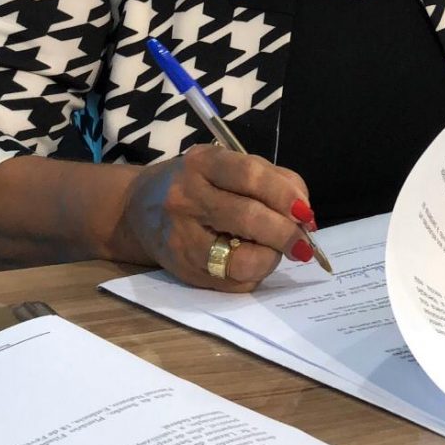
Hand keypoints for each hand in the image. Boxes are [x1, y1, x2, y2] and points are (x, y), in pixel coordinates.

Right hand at [120, 144, 316, 291]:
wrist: (138, 209)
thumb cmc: (197, 183)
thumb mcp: (227, 165)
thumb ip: (270, 179)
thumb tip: (305, 215)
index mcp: (202, 162)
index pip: (250, 176)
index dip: (284, 195)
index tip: (305, 212)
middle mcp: (186, 197)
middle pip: (248, 217)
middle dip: (285, 233)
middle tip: (303, 243)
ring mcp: (181, 238)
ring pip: (242, 259)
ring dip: (271, 258)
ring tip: (273, 249)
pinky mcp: (184, 271)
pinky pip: (233, 282)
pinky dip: (253, 274)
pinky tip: (249, 260)